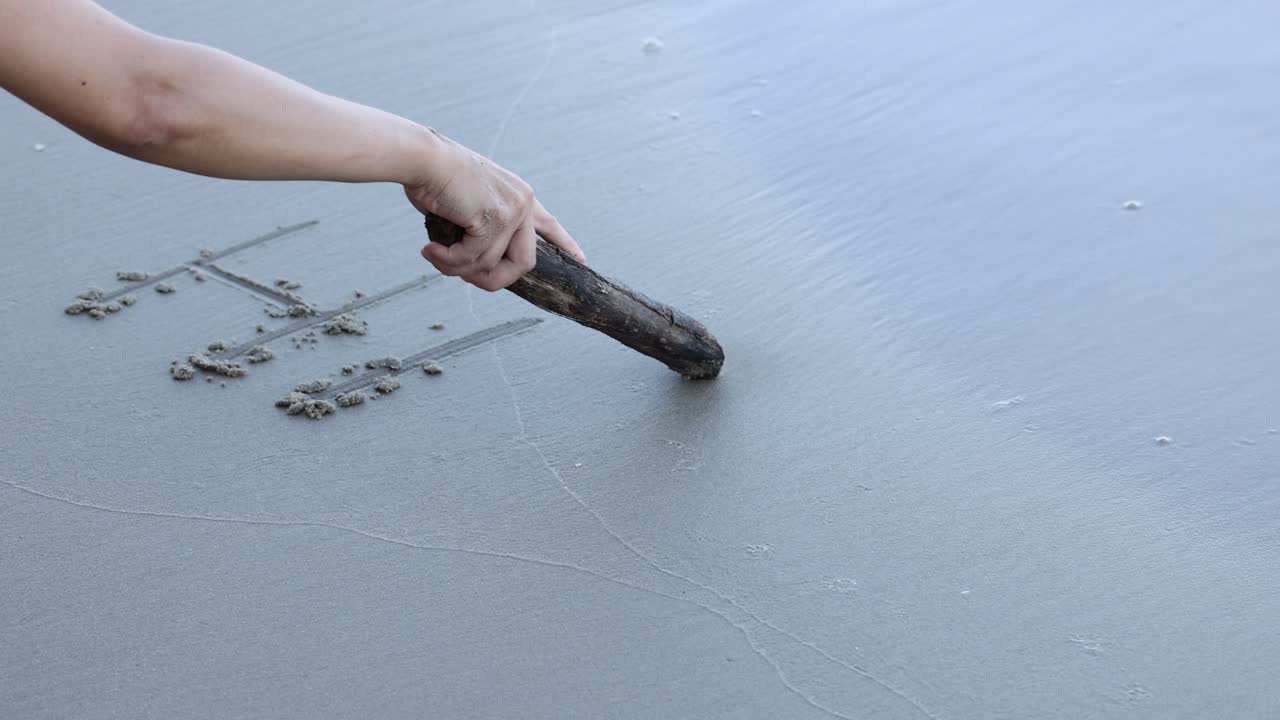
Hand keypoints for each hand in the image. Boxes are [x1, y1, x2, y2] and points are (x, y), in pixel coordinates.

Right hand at [403, 129, 584, 290]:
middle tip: (463, 276)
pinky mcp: (497, 219)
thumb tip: (475, 267)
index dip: (563, 243)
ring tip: (433, 254)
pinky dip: (448, 261)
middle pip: (524, 263)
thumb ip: (479, 232)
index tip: (581, 258)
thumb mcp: (465, 206)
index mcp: (519, 195)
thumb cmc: (433, 179)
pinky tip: (429, 249)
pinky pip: (473, 258)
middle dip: (494, 280)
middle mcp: (523, 202)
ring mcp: (513, 210)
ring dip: (457, 268)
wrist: (421, 158)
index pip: (548, 224)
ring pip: (491, 265)